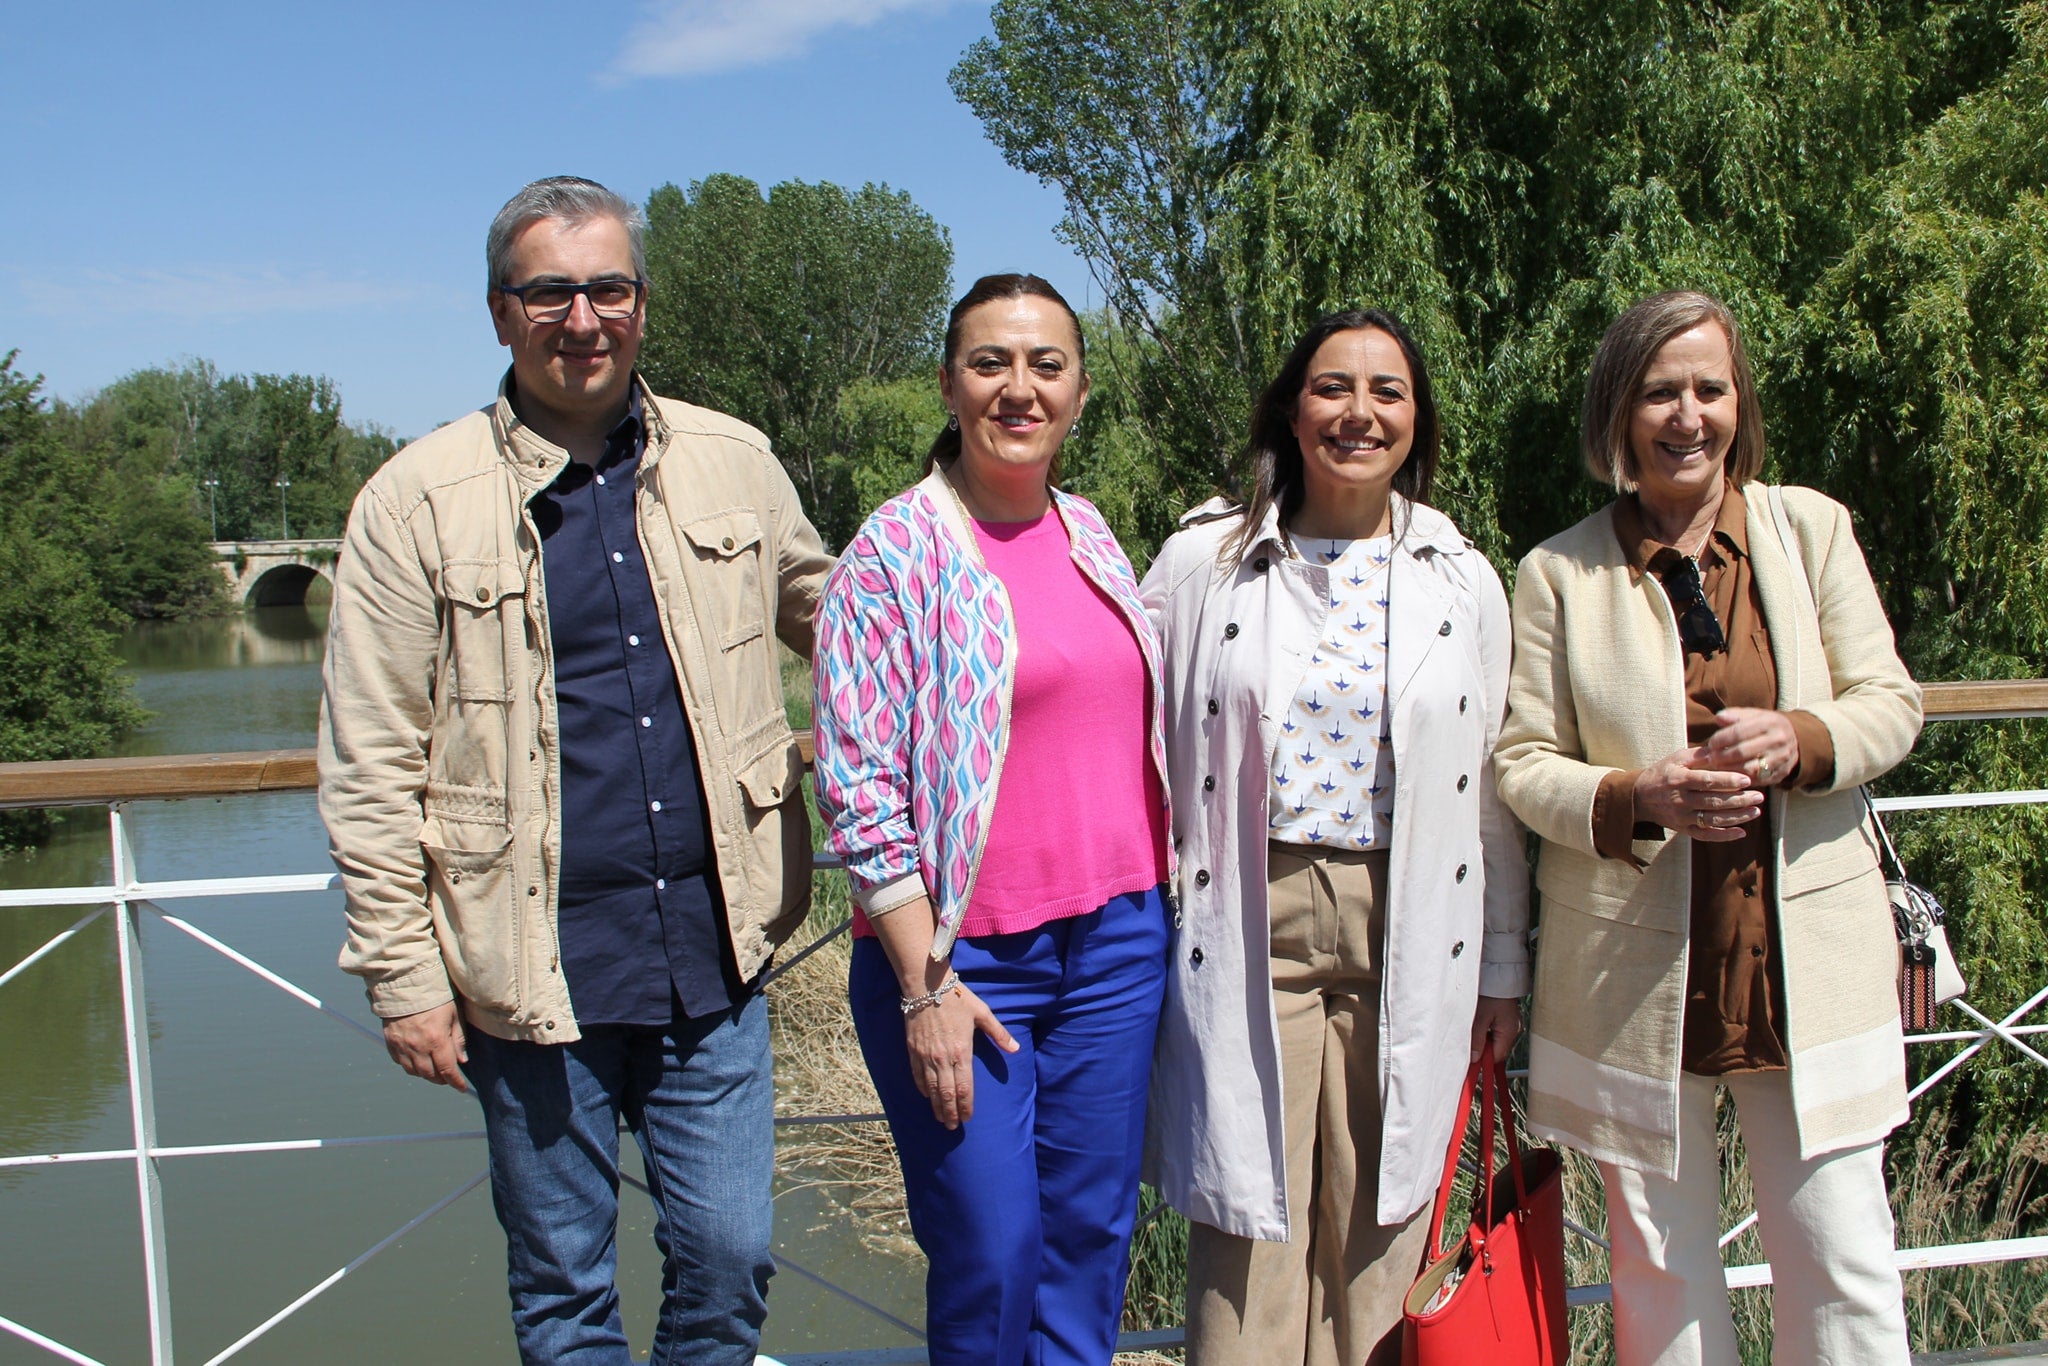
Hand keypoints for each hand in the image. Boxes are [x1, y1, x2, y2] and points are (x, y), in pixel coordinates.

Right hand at [382, 1001, 468, 1091]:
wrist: (406, 983)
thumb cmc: (435, 996)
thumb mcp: (454, 1014)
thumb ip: (458, 1039)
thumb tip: (462, 1060)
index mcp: (436, 1040)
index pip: (447, 1070)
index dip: (455, 1082)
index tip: (462, 1088)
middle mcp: (417, 1047)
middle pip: (430, 1075)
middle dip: (442, 1079)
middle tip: (449, 1077)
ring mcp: (402, 1046)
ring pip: (414, 1071)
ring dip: (426, 1074)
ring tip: (434, 1069)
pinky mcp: (390, 1042)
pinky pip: (400, 1062)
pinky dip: (411, 1065)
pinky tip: (418, 1060)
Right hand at [903, 974, 1017, 1130]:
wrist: (926, 986)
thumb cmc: (957, 998)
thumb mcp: (982, 1013)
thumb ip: (999, 1034)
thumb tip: (1015, 1049)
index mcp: (962, 1051)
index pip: (964, 1087)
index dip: (966, 1105)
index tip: (969, 1117)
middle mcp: (943, 1058)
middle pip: (946, 1093)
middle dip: (950, 1112)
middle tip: (953, 1127)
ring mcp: (926, 1055)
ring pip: (931, 1088)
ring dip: (936, 1106)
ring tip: (941, 1119)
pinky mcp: (913, 1050)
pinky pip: (917, 1075)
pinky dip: (922, 1088)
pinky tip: (926, 1096)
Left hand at [1470, 995, 1522, 1062]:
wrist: (1499, 975)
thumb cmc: (1492, 993)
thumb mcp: (1480, 1018)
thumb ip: (1477, 1040)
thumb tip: (1474, 1058)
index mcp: (1509, 1032)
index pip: (1497, 1056)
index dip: (1483, 1060)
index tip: (1469, 1061)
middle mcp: (1512, 1030)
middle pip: (1496, 1049)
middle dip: (1481, 1049)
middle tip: (1468, 1045)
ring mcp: (1510, 1024)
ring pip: (1494, 1040)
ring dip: (1482, 1039)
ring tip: (1472, 1029)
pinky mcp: (1506, 1018)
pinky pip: (1495, 1031)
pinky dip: (1485, 1031)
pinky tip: (1478, 1023)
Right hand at [1633, 746, 1763, 841]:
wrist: (1639, 796)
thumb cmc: (1663, 773)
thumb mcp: (1676, 758)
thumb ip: (1699, 755)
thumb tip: (1723, 750)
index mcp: (1679, 779)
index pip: (1706, 781)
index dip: (1728, 780)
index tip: (1747, 780)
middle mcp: (1679, 799)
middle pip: (1713, 801)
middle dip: (1739, 800)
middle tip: (1759, 796)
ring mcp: (1681, 816)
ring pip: (1712, 820)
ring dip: (1737, 817)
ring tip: (1756, 811)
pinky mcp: (1683, 829)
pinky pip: (1705, 835)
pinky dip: (1724, 836)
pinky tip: (1742, 832)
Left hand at [1702, 707, 1801, 788]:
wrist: (1795, 739)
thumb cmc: (1764, 725)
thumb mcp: (1752, 715)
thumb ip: (1734, 715)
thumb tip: (1718, 717)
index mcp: (1769, 722)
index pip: (1738, 732)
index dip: (1720, 739)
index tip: (1710, 744)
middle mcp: (1778, 740)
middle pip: (1742, 752)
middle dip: (1721, 756)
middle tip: (1710, 758)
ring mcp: (1782, 759)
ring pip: (1749, 768)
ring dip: (1729, 769)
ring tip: (1718, 767)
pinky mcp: (1781, 774)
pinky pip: (1757, 780)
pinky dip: (1741, 779)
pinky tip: (1731, 775)